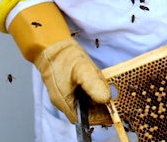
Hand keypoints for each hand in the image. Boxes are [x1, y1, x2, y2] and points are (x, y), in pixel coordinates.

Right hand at [9, 1, 110, 122]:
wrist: (52, 47)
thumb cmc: (64, 57)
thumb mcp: (82, 69)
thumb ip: (93, 85)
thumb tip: (106, 100)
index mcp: (64, 102)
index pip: (83, 120)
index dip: (99, 117)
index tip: (112, 111)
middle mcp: (64, 102)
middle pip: (86, 112)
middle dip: (100, 107)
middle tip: (113, 99)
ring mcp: (66, 95)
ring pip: (86, 103)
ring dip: (97, 98)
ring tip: (106, 88)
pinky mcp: (69, 88)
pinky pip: (83, 94)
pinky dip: (93, 91)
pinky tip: (98, 82)